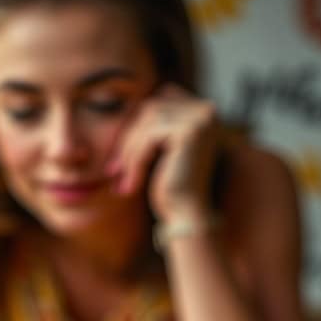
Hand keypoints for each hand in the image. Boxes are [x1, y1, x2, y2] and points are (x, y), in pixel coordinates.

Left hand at [108, 84, 219, 222]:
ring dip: (130, 152)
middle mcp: (206, 111)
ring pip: (147, 121)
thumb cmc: (171, 190)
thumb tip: (123, 108)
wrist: (187, 219)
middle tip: (114, 170)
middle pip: (151, 108)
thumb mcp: (158, 153)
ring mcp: (201, 119)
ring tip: (122, 180)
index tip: (120, 157)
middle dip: (129, 139)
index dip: (136, 126)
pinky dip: (135, 161)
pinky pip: (149, 137)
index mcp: (203, 112)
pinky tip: (132, 185)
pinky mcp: (190, 133)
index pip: (159, 101)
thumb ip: (151, 128)